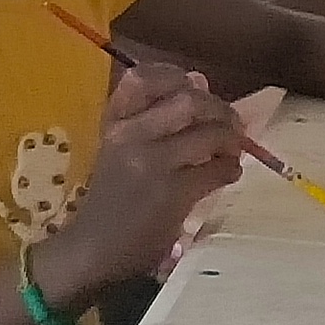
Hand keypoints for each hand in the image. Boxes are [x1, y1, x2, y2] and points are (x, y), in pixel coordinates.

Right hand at [44, 63, 246, 297]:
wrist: (94, 248)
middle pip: (189, 100)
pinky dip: (230, 169)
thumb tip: (200, 80)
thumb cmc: (111, 198)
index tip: (196, 87)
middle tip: (230, 124)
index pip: (142, 77)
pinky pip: (217, 170)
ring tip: (230, 152)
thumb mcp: (119, 149)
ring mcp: (151, 163)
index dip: (177, 76)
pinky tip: (226, 175)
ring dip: (230, 141)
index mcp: (113, 121)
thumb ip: (154, 115)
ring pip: (209, 133)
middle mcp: (129, 135)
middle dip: (219, 109)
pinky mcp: (173, 193)